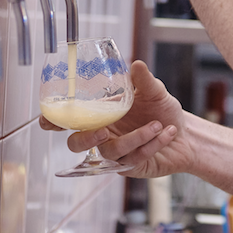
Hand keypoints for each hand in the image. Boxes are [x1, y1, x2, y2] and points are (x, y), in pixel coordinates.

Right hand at [39, 61, 191, 178]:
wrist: (186, 135)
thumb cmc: (163, 111)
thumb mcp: (154, 92)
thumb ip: (143, 80)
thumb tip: (136, 65)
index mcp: (101, 115)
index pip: (70, 121)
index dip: (54, 123)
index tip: (46, 120)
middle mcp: (104, 136)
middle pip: (78, 144)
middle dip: (87, 139)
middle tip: (104, 130)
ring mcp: (116, 155)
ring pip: (112, 152)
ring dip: (136, 137)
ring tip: (158, 124)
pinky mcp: (132, 167)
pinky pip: (135, 158)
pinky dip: (152, 143)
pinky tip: (166, 132)